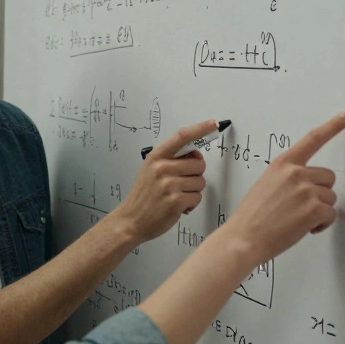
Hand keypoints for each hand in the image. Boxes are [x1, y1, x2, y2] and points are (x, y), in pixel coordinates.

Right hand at [112, 119, 214, 243]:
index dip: (200, 128)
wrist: (131, 220)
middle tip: (181, 184)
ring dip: (193, 191)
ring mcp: (169, 185)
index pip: (182, 136)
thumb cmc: (143, 196)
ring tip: (176, 196)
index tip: (213, 123)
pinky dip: (191, 204)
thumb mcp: (150, 170)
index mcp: (156, 157)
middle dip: (195, 175)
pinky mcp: (176, 201)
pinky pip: (197, 197)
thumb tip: (195, 154)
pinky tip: (178, 207)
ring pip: (200, 182)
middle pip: (199, 164)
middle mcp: (162, 168)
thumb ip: (170, 160)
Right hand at [221, 111, 344, 265]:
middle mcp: (296, 173)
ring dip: (320, 210)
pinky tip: (304, 228)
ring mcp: (306, 190)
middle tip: (302, 207)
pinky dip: (322, 224)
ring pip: (330, 198)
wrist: (243, 238)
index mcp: (283, 164)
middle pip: (328, 177)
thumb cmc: (251, 216)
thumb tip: (308, 184)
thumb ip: (288, 177)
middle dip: (320, 193)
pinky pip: (331, 214)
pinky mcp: (314, 209)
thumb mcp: (266, 184)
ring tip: (298, 220)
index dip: (332, 126)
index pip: (312, 139)